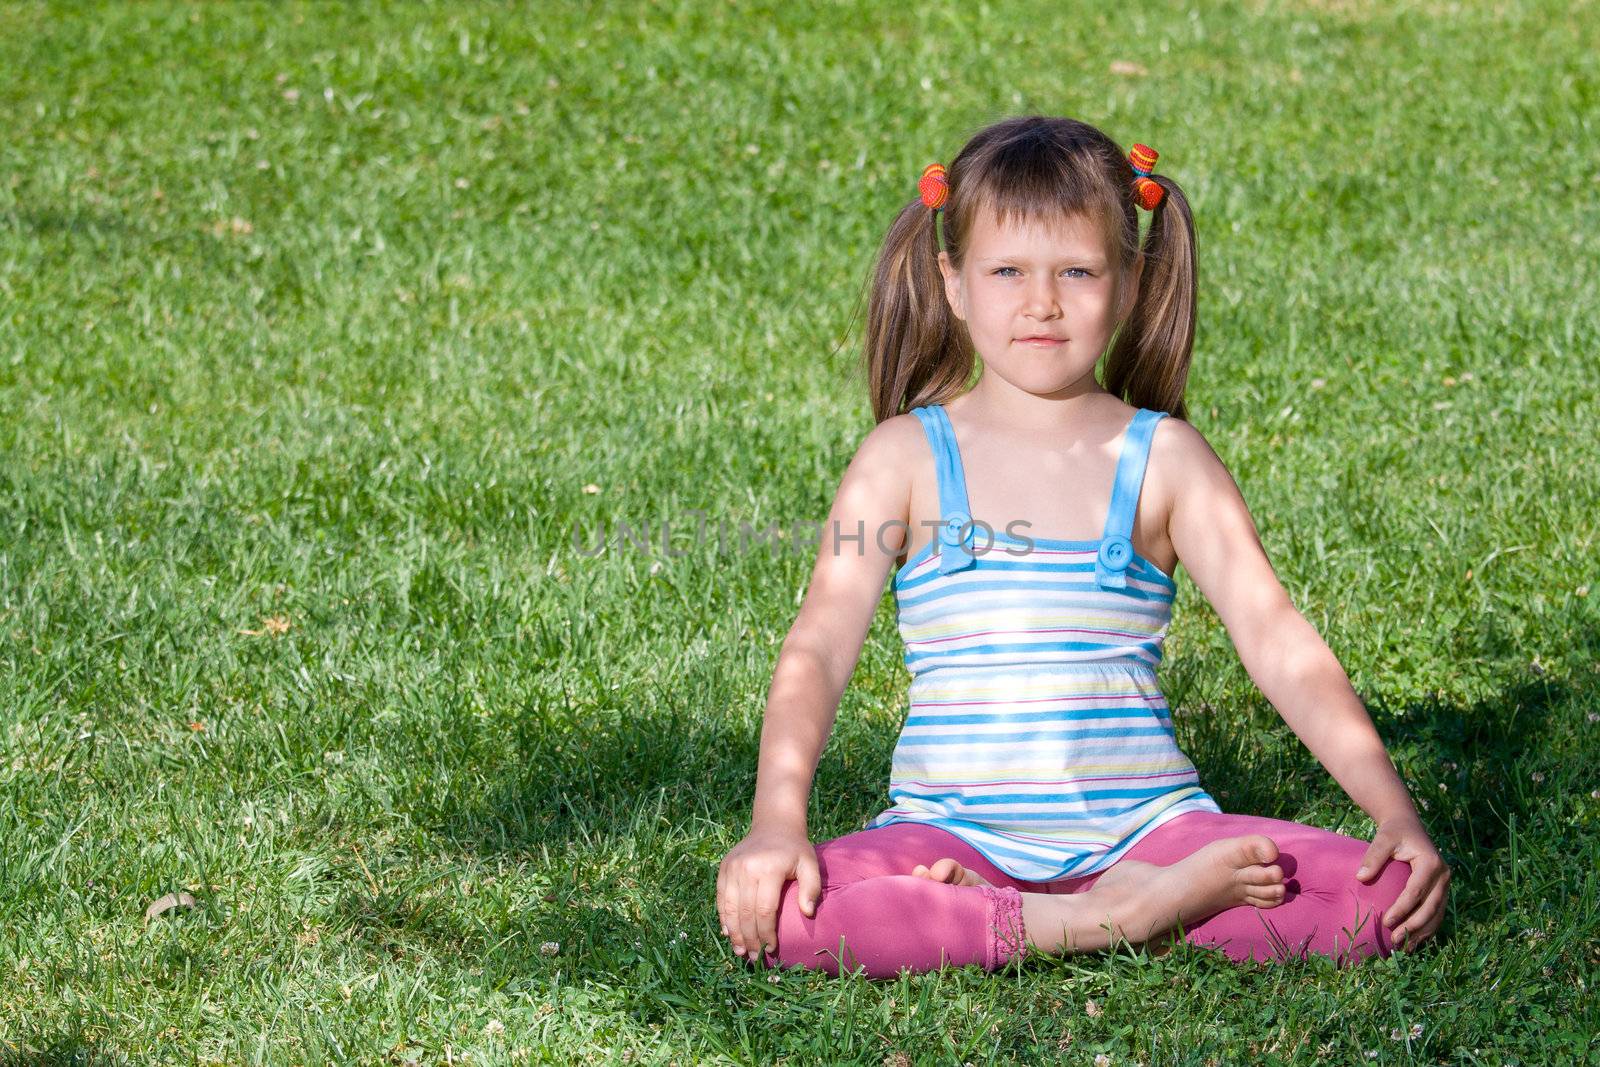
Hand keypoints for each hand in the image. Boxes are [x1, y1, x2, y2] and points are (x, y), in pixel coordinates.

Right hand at [715, 827, 821, 963]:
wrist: (774, 825)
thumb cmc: (795, 849)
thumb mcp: (810, 864)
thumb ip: (812, 888)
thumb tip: (807, 913)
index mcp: (768, 869)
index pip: (764, 910)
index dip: (766, 933)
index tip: (771, 949)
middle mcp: (746, 868)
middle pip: (745, 913)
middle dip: (750, 939)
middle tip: (754, 958)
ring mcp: (732, 868)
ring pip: (730, 908)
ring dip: (734, 933)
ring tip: (740, 951)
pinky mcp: (724, 868)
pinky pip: (721, 898)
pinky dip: (724, 917)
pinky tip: (728, 933)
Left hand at [1356, 811, 1450, 950]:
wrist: (1407, 826)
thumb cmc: (1393, 832)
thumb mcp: (1383, 838)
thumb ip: (1373, 856)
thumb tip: (1361, 877)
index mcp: (1431, 863)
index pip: (1416, 892)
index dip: (1402, 909)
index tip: (1386, 922)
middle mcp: (1443, 876)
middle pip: (1430, 907)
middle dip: (1413, 927)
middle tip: (1395, 941)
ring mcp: (1445, 884)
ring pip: (1436, 914)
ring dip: (1422, 933)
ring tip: (1405, 948)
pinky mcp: (1441, 890)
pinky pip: (1436, 913)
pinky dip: (1427, 928)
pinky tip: (1415, 940)